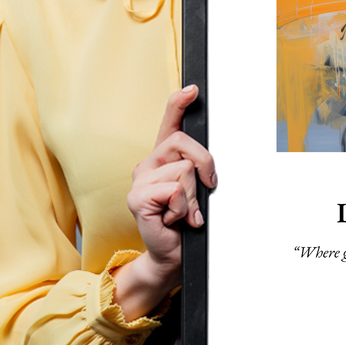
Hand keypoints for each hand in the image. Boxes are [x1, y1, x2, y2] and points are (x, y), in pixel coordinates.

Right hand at [112, 85, 216, 319]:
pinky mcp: (137, 198)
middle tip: (206, 189)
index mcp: (163, 158)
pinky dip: (183, 208)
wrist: (172, 254)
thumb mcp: (197, 190)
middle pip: (184, 143)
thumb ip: (198, 170)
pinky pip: (174, 190)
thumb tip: (208, 162)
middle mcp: (148, 164)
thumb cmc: (186, 222)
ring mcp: (139, 180)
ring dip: (193, 196)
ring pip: (184, 170)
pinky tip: (174, 219)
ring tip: (185, 212)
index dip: (179, 104)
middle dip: (205, 165)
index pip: (169, 123)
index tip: (193, 90)